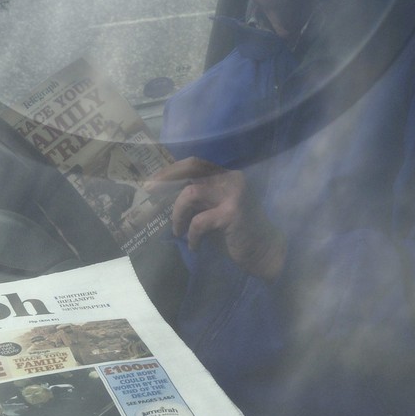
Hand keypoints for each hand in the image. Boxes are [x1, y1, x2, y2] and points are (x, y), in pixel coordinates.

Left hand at [147, 158, 286, 281]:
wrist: (265, 253)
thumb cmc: (238, 234)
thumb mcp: (216, 210)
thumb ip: (200, 200)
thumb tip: (166, 196)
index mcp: (228, 175)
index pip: (195, 162)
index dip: (172, 169)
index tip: (154, 180)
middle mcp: (231, 178)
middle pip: (192, 166)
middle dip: (167, 176)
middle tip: (149, 189)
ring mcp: (233, 194)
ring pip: (191, 193)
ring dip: (178, 214)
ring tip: (178, 230)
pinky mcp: (232, 213)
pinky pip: (199, 221)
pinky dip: (192, 235)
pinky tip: (195, 246)